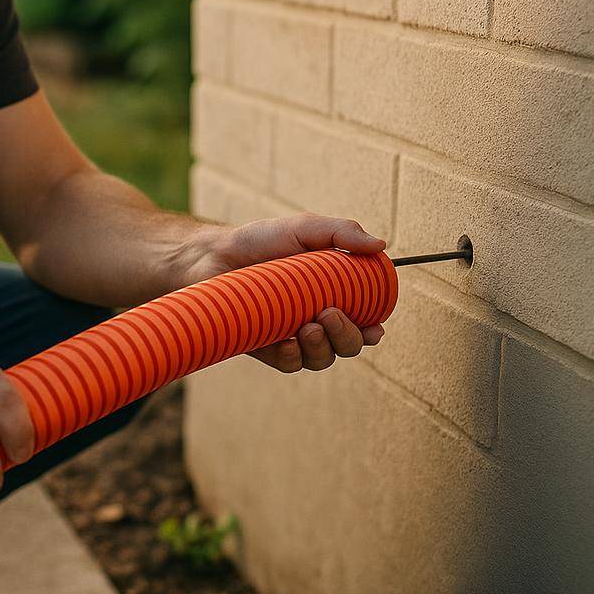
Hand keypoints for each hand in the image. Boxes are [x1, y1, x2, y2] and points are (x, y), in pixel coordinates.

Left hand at [179, 213, 387, 372]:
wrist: (213, 255)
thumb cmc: (260, 241)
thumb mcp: (303, 229)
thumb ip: (341, 233)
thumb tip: (381, 246)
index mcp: (332, 295)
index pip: (363, 321)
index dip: (372, 329)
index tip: (373, 328)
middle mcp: (316, 318)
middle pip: (347, 345)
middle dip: (347, 337)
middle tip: (329, 314)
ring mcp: (291, 335)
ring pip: (321, 359)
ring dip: (323, 348)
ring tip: (307, 327)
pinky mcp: (266, 347)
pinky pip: (290, 363)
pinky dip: (293, 356)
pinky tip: (286, 342)